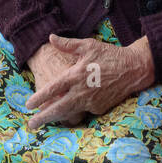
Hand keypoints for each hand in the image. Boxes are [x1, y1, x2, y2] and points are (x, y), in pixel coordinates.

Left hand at [25, 34, 154, 129]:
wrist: (133, 69)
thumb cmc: (109, 55)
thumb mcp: (88, 45)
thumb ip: (68, 44)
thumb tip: (51, 37)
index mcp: (76, 75)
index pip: (53, 89)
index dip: (39, 98)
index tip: (28, 105)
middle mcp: (81, 91)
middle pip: (58, 108)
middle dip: (43, 118)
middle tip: (31, 125)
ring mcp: (91, 102)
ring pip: (69, 114)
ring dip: (56, 119)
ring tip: (44, 123)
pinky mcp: (99, 108)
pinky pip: (84, 110)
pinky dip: (75, 112)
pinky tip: (68, 112)